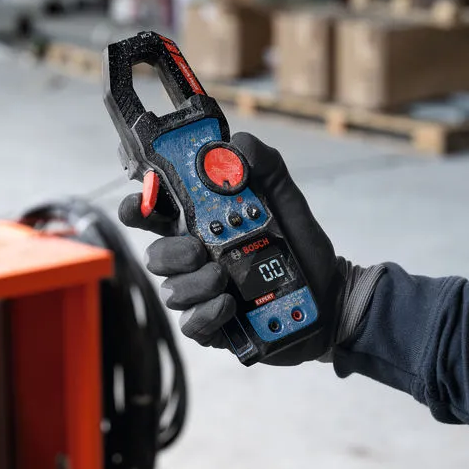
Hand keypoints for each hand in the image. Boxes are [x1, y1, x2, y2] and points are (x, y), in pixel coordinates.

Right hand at [119, 132, 345, 365]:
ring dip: (195, 283)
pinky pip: (191, 324)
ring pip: (171, 290)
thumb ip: (264, 165)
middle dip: (169, 251)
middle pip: (155, 254)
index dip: (137, 206)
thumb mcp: (286, 198)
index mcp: (201, 224)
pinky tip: (229, 305)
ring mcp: (202, 293)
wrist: (330, 294)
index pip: (155, 213)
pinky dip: (206, 313)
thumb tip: (236, 142)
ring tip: (224, 278)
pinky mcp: (214, 325)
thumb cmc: (301, 245)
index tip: (141, 202)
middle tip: (197, 248)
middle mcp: (195, 258)